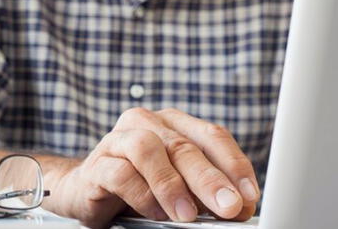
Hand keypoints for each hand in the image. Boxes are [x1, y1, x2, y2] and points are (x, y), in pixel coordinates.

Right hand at [48, 108, 259, 228]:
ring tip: (188, 215)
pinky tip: (155, 214)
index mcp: (173, 123)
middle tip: (229, 207)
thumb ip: (205, 190)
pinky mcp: (96, 164)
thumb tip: (239, 208)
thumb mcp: (180, 185)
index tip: (249, 196)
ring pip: (147, 149)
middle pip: (182, 145)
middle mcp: (146, 123)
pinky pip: (120, 174)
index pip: (211, 135)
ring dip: (171, 184)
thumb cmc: (140, 184)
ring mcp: (117, 140)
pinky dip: (142, 196)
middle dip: (209, 178)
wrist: (88, 190)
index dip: (234, 165)